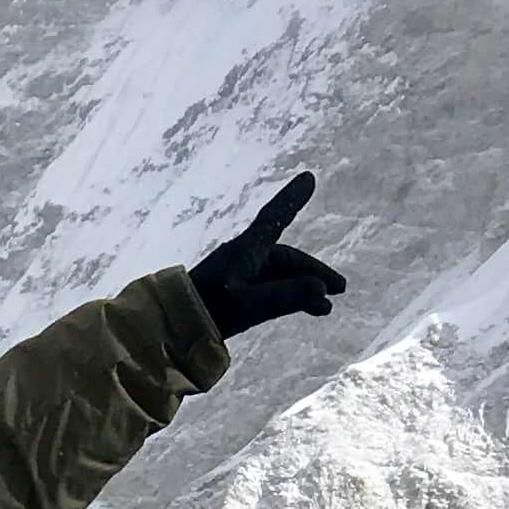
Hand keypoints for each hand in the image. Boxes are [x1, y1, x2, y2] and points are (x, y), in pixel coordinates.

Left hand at [189, 172, 345, 339]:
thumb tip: (321, 290)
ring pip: (279, 278)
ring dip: (304, 289)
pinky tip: (302, 310)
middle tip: (340, 288)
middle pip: (286, 259)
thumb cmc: (205, 313)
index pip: (274, 218)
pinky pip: (269, 291)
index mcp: (244, 251)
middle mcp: (243, 259)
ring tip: (326, 307)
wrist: (168, 331)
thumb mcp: (248, 306)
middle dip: (313, 272)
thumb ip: (286, 297)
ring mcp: (238, 278)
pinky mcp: (233, 297)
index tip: (309, 178)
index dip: (292, 199)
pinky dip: (288, 298)